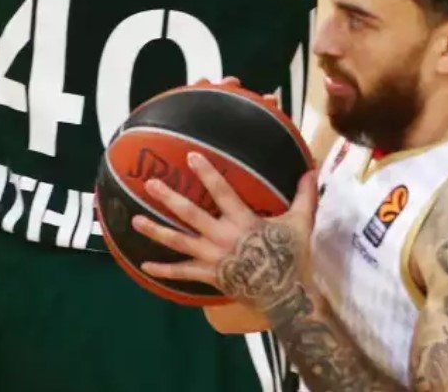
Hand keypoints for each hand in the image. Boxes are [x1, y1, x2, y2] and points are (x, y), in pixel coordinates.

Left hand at [134, 151, 320, 311]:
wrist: (285, 292)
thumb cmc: (293, 255)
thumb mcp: (302, 221)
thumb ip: (304, 195)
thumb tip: (312, 170)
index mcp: (243, 220)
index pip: (222, 191)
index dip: (206, 173)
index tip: (190, 156)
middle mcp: (222, 235)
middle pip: (191, 213)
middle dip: (169, 198)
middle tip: (150, 184)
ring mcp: (213, 256)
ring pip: (179, 240)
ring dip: (155, 230)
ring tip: (135, 219)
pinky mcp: (209, 275)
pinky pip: (182, 272)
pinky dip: (163, 270)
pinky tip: (145, 266)